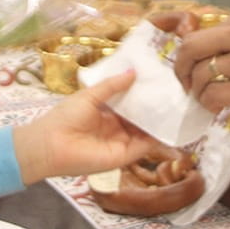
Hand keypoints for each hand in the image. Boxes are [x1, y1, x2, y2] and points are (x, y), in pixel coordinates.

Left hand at [13, 71, 161, 182]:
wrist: (51, 145)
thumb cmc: (65, 117)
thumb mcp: (90, 95)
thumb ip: (112, 85)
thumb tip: (133, 72)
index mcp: (106, 112)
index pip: (129, 102)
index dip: (142, 93)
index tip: (158, 81)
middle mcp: (116, 127)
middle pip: (140, 117)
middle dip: (154, 106)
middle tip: (174, 92)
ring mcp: (121, 142)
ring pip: (145, 131)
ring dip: (159, 121)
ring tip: (178, 106)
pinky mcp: (124, 156)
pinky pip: (145, 146)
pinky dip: (158, 138)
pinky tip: (170, 125)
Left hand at [170, 0, 229, 116]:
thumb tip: (223, 57)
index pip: (205, 29)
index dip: (193, 51)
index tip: (194, 64)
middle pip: (191, 48)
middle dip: (181, 69)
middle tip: (186, 83)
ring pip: (200, 74)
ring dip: (197, 91)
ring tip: (206, 99)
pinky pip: (216, 95)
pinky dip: (210, 104)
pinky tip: (219, 107)